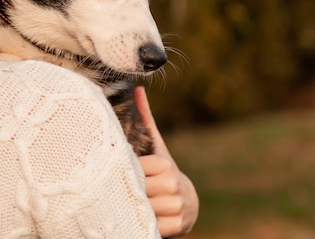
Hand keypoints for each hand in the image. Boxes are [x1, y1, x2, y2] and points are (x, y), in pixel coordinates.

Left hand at [134, 87, 197, 237]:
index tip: (127, 175)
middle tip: (127, 191)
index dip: (127, 174)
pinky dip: (142, 225)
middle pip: (135, 190)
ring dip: (133, 209)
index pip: (133, 170)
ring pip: (140, 209)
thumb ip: (145, 120)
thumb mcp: (156, 147)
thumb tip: (138, 89)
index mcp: (164, 165)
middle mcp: (172, 185)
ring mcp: (176, 207)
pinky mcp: (176, 227)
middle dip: (129, 192)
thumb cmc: (163, 171)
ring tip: (136, 204)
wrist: (187, 203)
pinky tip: (144, 218)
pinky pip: (149, 226)